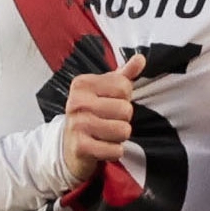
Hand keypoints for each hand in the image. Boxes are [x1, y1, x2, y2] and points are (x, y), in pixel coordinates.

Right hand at [55, 64, 137, 181]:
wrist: (68, 145)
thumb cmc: (91, 114)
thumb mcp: (104, 91)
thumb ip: (123, 75)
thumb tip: (140, 58)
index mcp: (83, 84)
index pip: (124, 86)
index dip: (125, 98)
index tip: (111, 103)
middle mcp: (77, 102)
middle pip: (126, 109)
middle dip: (123, 119)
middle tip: (109, 121)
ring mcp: (77, 125)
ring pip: (123, 130)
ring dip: (119, 137)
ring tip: (106, 134)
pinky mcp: (80, 147)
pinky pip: (115, 150)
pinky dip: (114, 151)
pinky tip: (103, 147)